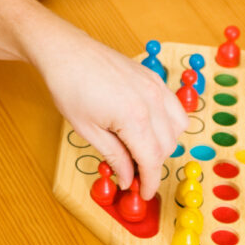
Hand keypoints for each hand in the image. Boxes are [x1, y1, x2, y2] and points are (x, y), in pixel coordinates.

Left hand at [36, 33, 187, 199]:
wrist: (66, 51)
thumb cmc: (70, 86)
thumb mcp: (88, 130)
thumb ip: (115, 157)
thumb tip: (128, 178)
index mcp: (134, 117)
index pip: (153, 160)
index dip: (150, 182)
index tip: (145, 193)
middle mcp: (152, 100)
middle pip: (167, 146)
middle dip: (153, 164)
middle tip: (134, 173)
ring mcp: (156, 86)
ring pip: (178, 127)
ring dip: (164, 144)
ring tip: (139, 149)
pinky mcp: (154, 77)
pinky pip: (174, 107)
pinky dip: (167, 122)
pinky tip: (147, 127)